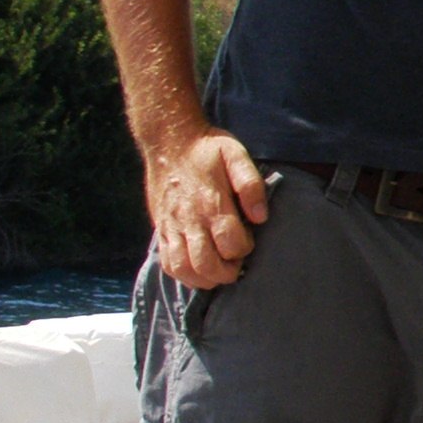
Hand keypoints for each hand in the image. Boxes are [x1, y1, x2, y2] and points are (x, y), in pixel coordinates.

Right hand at [145, 126, 267, 287]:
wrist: (169, 143)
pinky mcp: (161, 229)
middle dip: (226, 273)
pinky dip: (183, 275)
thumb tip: (261, 216)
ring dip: (204, 279)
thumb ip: (251, 185)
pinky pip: (167, 263)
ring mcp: (171, 226)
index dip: (244, 250)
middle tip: (237, 266)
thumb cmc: (207, 149)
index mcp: (211, 202)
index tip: (248, 241)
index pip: (230, 243)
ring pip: (183, 269)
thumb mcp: (236, 155)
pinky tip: (198, 271)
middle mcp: (189, 219)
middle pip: (206, 264)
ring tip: (219, 273)